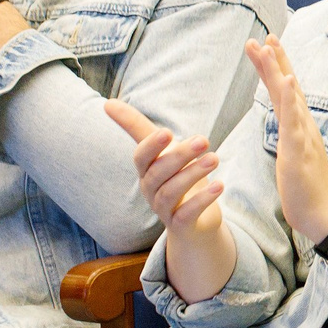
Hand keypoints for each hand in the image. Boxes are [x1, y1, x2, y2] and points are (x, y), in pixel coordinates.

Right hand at [105, 99, 223, 235]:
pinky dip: (203, 199)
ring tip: (215, 159)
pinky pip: (187, 213)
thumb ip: (139, 128)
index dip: (151, 145)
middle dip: (180, 155)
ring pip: (172, 192)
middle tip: (204, 140)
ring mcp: (163, 209)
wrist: (193, 223)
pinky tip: (219, 185)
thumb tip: (108, 102)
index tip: (168, 133)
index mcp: (146, 170)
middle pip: (160, 172)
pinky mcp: (180, 224)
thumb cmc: (177, 178)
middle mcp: (150, 189)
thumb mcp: (163, 151)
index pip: (141, 157)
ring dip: (193, 173)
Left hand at [245, 38, 327, 247]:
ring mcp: (303, 136)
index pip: (286, 93)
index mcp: (299, 128)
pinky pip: (294, 120)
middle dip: (275, 61)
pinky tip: (287, 80)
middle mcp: (303, 126)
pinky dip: (291, 99)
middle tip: (264, 36)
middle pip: (288, 87)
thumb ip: (292, 140)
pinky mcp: (299, 150)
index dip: (276, 69)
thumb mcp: (294, 159)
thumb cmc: (308, 191)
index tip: (266, 46)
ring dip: (279, 70)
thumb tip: (287, 129)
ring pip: (289, 97)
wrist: (324, 215)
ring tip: (269, 46)